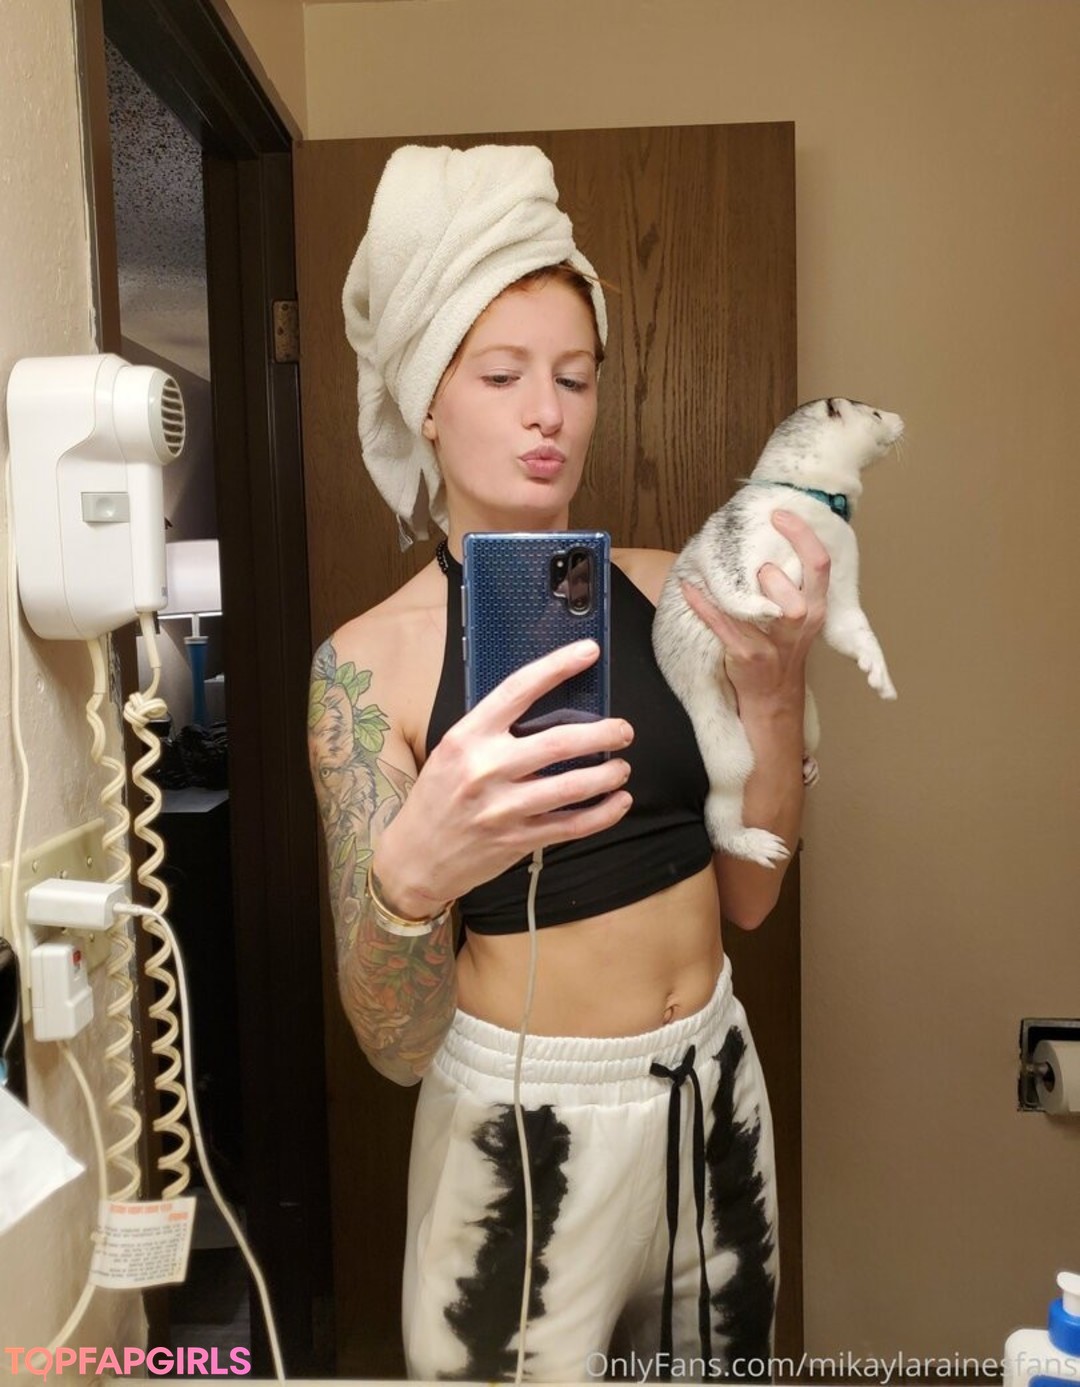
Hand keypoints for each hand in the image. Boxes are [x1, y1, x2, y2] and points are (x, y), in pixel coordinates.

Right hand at [375, 641, 633, 909]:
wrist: (415, 857)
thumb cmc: (438, 796)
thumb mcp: (453, 751)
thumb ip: (493, 732)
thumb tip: (550, 709)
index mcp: (467, 737)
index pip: (517, 690)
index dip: (557, 667)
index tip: (587, 652)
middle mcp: (485, 769)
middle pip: (559, 742)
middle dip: (603, 734)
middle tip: (624, 730)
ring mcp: (502, 808)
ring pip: (573, 786)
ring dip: (608, 774)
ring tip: (622, 767)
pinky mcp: (517, 841)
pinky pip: (572, 826)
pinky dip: (603, 814)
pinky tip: (618, 802)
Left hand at [682, 510, 828, 710]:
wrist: (773, 699)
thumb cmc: (783, 651)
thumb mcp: (799, 618)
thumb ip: (792, 584)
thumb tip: (765, 544)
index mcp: (815, 607)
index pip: (819, 563)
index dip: (801, 534)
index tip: (779, 514)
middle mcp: (801, 623)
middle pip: (791, 584)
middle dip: (769, 571)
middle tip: (753, 571)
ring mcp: (775, 642)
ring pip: (767, 606)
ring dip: (745, 589)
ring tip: (729, 583)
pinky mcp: (747, 655)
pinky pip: (721, 623)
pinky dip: (702, 603)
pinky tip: (688, 587)